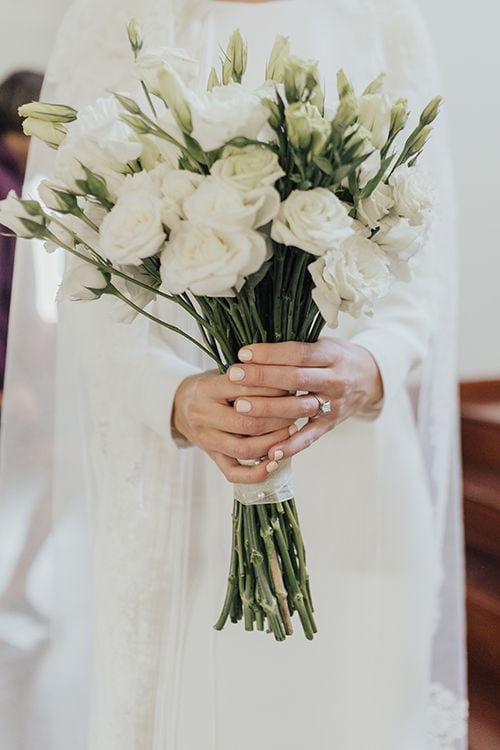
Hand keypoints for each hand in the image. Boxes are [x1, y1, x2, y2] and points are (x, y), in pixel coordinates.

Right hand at [173, 370, 295, 482]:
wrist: (179, 405)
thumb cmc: (212, 387)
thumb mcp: (224, 373)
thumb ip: (250, 377)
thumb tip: (290, 381)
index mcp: (208, 388)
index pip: (246, 389)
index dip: (274, 390)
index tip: (293, 387)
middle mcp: (204, 415)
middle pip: (248, 423)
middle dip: (279, 419)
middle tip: (297, 412)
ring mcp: (207, 439)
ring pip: (244, 449)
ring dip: (273, 443)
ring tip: (291, 432)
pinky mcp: (211, 457)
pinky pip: (234, 473)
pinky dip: (256, 473)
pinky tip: (275, 463)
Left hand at [227, 338, 382, 468]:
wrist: (371, 378)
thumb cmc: (336, 356)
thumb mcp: (323, 342)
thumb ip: (296, 346)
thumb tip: (255, 348)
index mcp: (331, 354)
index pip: (298, 353)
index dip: (270, 354)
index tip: (243, 354)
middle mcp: (335, 379)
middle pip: (295, 378)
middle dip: (262, 377)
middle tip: (233, 376)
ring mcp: (334, 404)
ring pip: (299, 408)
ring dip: (268, 408)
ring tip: (240, 406)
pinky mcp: (331, 424)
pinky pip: (310, 437)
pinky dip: (291, 446)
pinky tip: (270, 451)